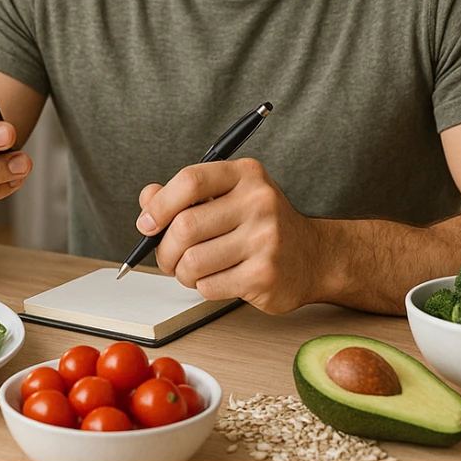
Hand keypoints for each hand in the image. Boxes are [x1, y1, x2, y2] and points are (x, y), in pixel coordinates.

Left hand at [136, 158, 320, 313]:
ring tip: (194, 268)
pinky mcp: (264, 275)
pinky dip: (203, 286)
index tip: (147, 223)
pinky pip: (208, 286)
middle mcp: (259, 202)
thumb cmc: (261, 224)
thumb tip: (147, 199)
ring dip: (182, 272)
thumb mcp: (228, 195)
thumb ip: (185, 194)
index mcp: (246, 174)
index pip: (190, 181)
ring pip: (192, 261)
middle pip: (185, 226)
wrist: (312, 256)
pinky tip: (220, 277)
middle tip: (169, 256)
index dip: (159, 205)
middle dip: (165, 248)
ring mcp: (265, 240)